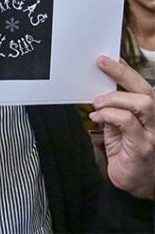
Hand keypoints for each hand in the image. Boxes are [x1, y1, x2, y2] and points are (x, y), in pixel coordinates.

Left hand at [91, 56, 154, 198]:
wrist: (135, 186)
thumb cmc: (127, 156)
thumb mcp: (116, 129)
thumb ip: (112, 112)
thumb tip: (99, 93)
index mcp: (149, 115)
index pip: (142, 86)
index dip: (126, 70)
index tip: (109, 58)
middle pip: (146, 90)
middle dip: (123, 73)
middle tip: (101, 63)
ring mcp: (153, 134)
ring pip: (143, 103)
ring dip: (115, 98)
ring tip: (97, 102)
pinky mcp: (144, 147)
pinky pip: (129, 123)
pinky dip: (110, 115)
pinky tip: (98, 116)